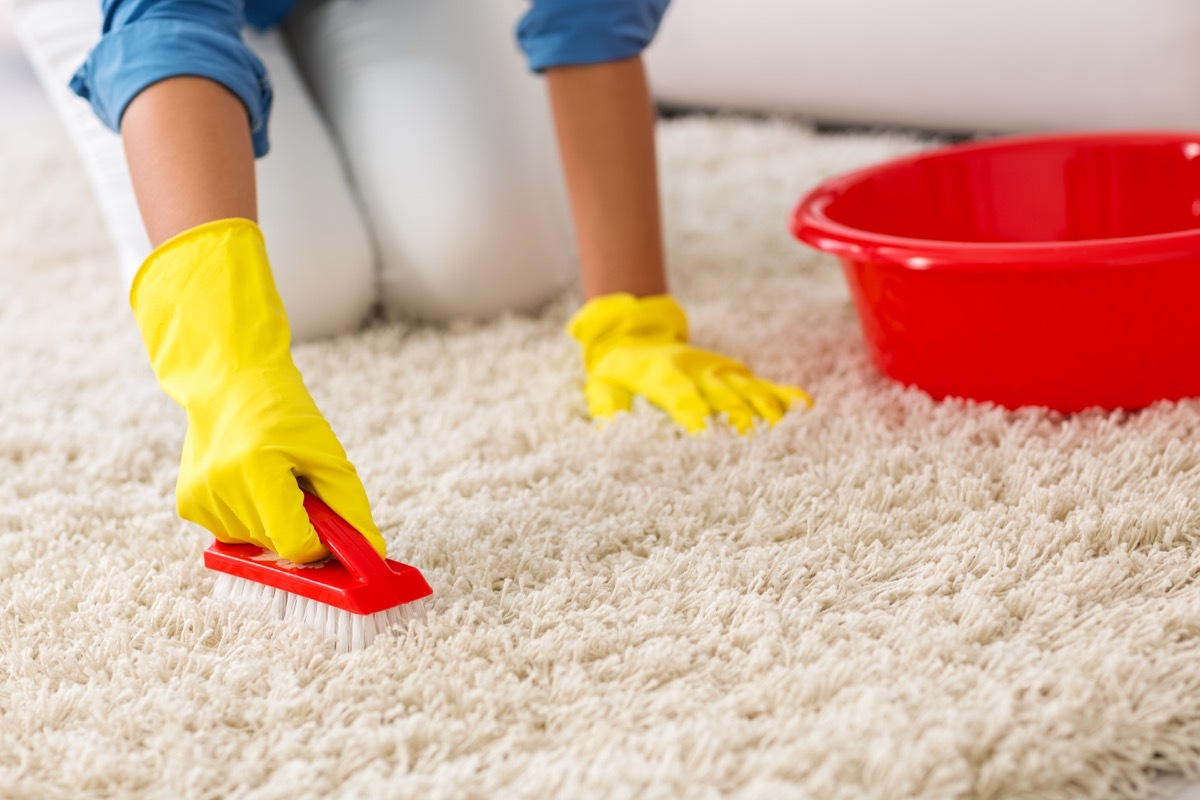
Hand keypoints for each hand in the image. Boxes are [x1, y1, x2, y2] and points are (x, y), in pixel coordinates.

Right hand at [131, 219, 383, 562]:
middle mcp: (221, 488)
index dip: (319, 544)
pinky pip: (231, 534)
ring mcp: (199, 499)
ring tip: (270, 478)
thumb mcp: (329, 454)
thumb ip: (351, 507)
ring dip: (272, 523)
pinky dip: (249, 518)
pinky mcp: (188, 504)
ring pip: (254, 544)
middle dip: (297, 528)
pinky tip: (248, 483)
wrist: (231, 383)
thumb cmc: (285, 415)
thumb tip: (373, 552)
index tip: (328, 527)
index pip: (294, 545)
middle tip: (298, 487)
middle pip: (276, 547)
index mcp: (257, 471)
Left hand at [567, 293, 811, 433]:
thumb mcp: (602, 387)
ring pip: (747, 389)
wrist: (637, 332)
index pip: (682, 397)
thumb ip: (606, 408)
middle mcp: (696, 369)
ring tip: (784, 433)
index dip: (695, 416)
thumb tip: (609, 430)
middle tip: (756, 447)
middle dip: (739, 420)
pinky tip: (804, 408)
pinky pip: (761, 382)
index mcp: (662, 374)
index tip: (706, 438)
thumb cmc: (617, 370)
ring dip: (765, 410)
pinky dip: (782, 395)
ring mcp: (718, 369)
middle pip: (722, 396)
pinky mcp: (731, 371)